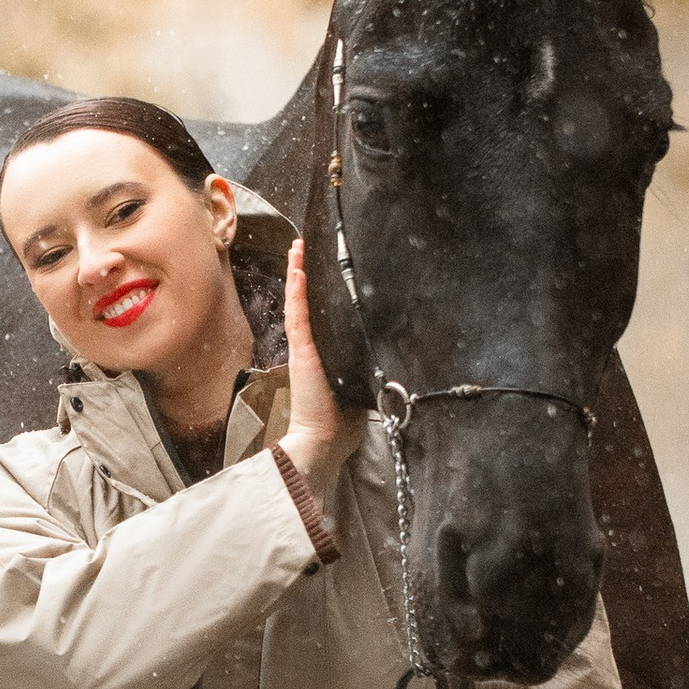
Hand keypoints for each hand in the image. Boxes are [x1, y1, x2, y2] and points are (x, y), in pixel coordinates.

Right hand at [281, 239, 364, 492]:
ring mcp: (303, 349)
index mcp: (323, 355)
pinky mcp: (302, 354)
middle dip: (302, 273)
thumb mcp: (361, 385)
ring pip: (298, 304)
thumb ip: (368, 368)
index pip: (318, 316)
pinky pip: (298, 318)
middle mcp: (310, 348)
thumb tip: (393, 354)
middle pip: (304, 303)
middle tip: (301, 247)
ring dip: (297, 274)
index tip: (316, 268)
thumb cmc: (343, 422)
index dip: (315, 291)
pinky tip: (298, 272)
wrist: (324, 441)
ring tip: (296, 249)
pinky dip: (297, 294)